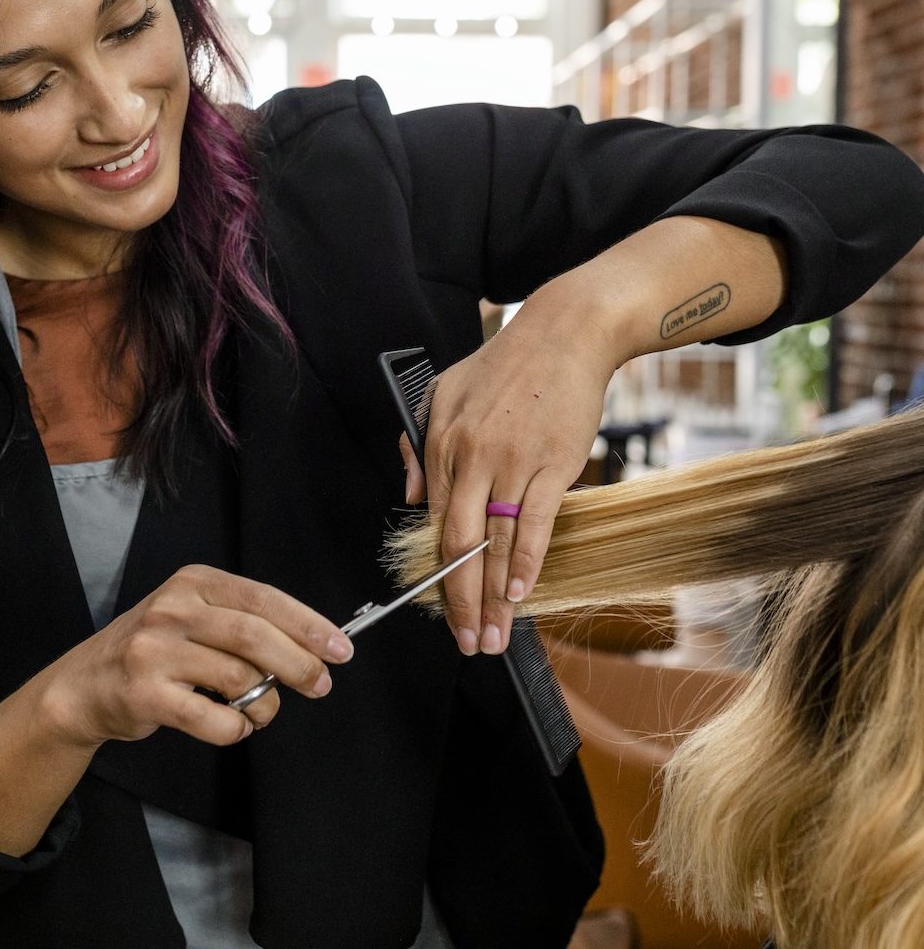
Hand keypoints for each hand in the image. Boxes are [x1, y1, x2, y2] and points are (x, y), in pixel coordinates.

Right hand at [47, 565, 353, 746]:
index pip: (263, 599)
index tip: (340, 648)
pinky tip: (233, 724)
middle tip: (320, 684)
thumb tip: (312, 647)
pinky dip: (235, 728)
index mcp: (194, 582)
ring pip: (238, 678)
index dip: (307, 624)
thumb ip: (243, 623)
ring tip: (261, 711)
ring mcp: (155, 650)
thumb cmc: (156, 649)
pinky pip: (213, 718)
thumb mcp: (195, 616)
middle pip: (254, 636)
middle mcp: (173, 609)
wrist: (86, 684)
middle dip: (298, 664)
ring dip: (264, 704)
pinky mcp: (145, 693)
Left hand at [401, 297, 617, 654]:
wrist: (564, 335)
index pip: (435, 521)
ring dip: (496, 595)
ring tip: (495, 634)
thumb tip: (412, 496)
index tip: (440, 608)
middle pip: (461, 543)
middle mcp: (472, 456)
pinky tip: (522, 593)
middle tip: (464, 641)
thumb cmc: (506, 365)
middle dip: (460, 600)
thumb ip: (421, 444)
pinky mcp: (553, 465)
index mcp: (442, 442)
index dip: (438, 572)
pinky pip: (537, 524)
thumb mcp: (444, 391)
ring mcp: (513, 462)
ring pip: (499, 542)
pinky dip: (529, 563)